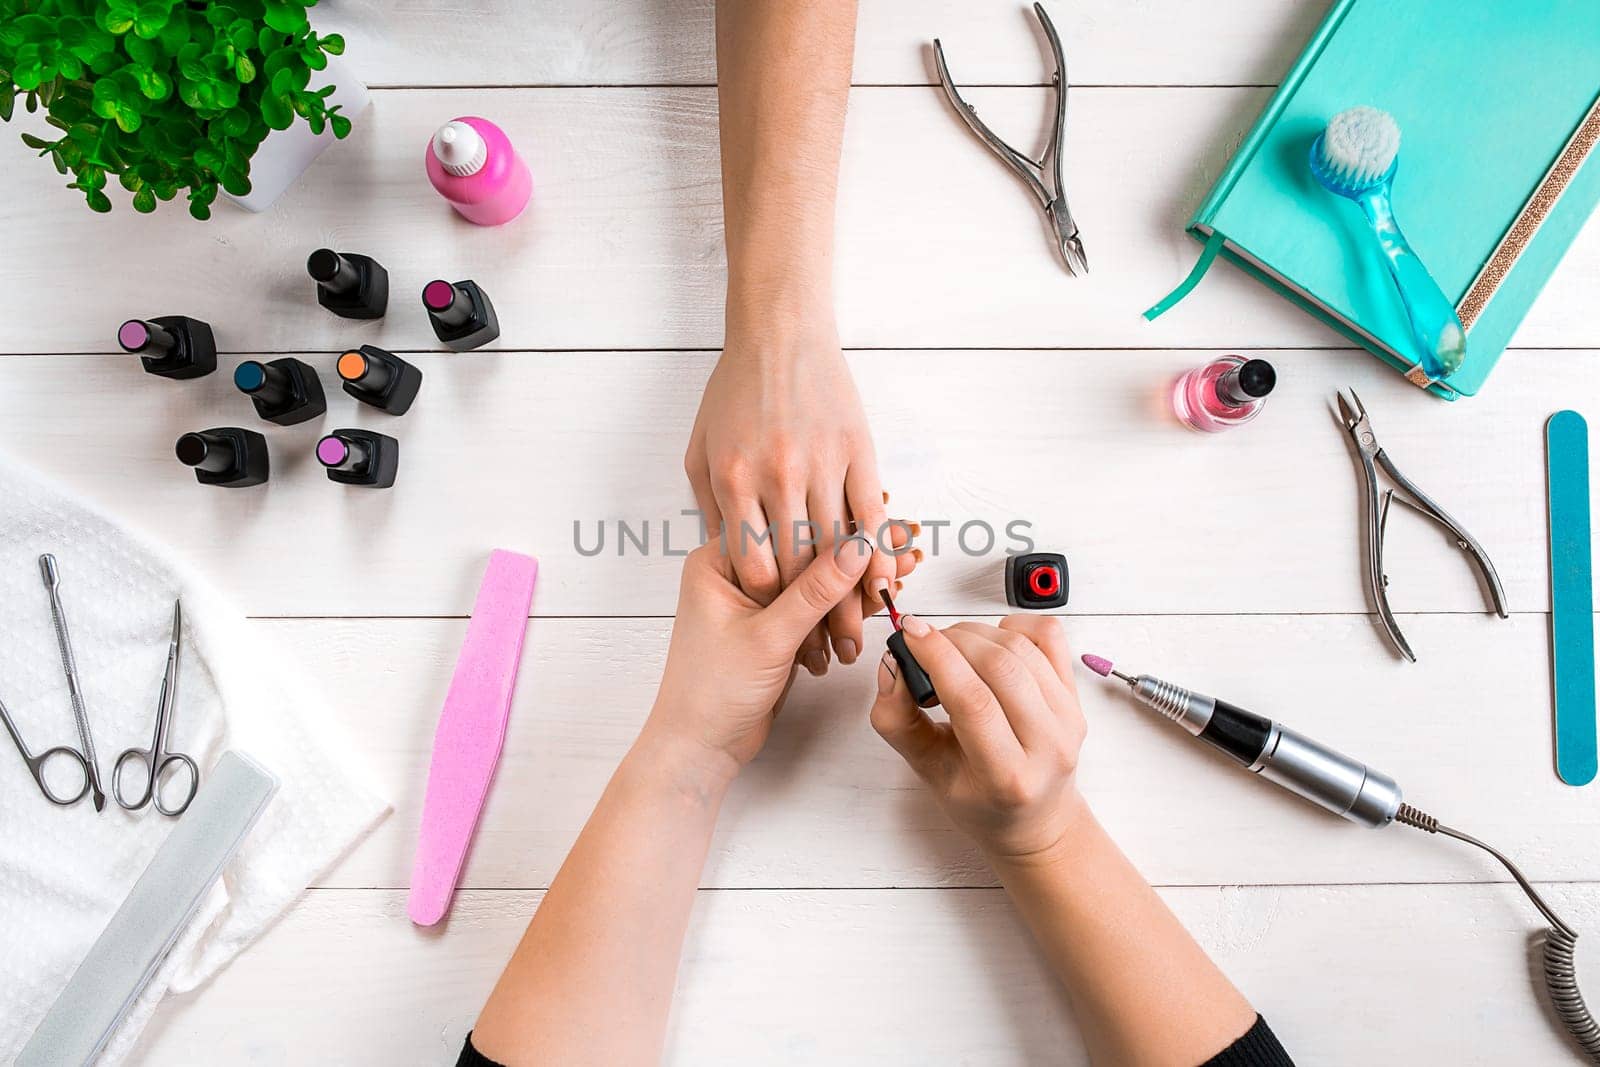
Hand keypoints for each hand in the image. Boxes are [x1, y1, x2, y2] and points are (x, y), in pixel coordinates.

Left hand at [646, 537, 880, 781]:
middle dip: (857, 551)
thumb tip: (858, 547)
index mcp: (718, 562)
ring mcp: (756, 600)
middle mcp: (736, 574)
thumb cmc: (711, 693)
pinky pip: (814, 607)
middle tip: (904, 540)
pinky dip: (845, 607)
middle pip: (805, 551)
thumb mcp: (769, 637)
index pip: (783, 527)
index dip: (836, 523)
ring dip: (857, 579)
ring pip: (815, 581)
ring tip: (905, 563)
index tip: (880, 522)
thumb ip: (815, 591)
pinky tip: (880, 594)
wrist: (701, 746)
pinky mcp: (773, 625)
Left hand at [685, 316, 898, 675]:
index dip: (772, 612)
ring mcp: (818, 464)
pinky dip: (877, 554)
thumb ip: (712, 508)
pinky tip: (882, 586)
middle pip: (796, 570)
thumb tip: (725, 560)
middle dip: (811, 622)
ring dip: (848, 601)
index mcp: (731, 482)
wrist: (777, 330)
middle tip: (824, 657)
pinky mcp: (855, 452)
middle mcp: (774, 477)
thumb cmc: (734, 390)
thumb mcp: (700, 452)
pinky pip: (870, 516)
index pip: (754, 569)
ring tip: (853, 639)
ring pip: (836, 551)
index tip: (783, 640)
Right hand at [869, 615, 1088, 860]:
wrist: (1035, 818)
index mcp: (1007, 777)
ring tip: (952, 647)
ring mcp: (1067, 718)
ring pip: (1022, 647)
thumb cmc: (983, 801)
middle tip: (926, 644)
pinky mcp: (1075, 696)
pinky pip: (1050, 638)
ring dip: (977, 633)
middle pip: (1000, 667)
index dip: (937, 657)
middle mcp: (1047, 746)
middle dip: (953, 640)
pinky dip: (1016, 627)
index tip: (910, 633)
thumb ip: (898, 721)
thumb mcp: (928, 773)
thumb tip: (892, 665)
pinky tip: (994, 641)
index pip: (973, 701)